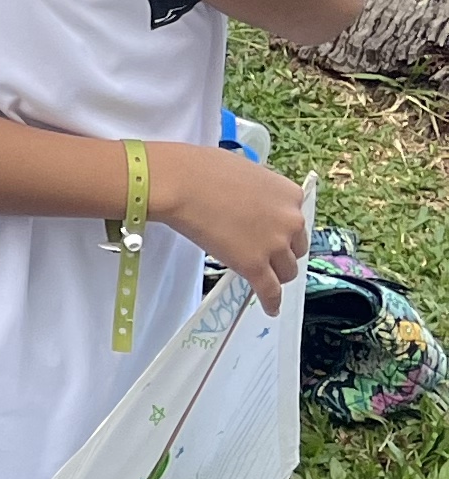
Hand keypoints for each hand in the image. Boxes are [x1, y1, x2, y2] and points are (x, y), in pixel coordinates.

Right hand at [148, 142, 310, 314]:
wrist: (182, 183)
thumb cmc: (204, 170)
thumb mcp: (247, 173)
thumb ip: (261, 193)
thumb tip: (252, 204)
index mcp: (290, 195)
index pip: (296, 221)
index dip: (282, 230)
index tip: (271, 236)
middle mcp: (290, 220)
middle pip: (296, 248)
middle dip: (282, 253)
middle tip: (265, 255)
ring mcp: (273, 245)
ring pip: (286, 272)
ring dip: (275, 275)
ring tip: (263, 279)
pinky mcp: (254, 266)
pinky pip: (270, 290)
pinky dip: (272, 302)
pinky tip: (271, 308)